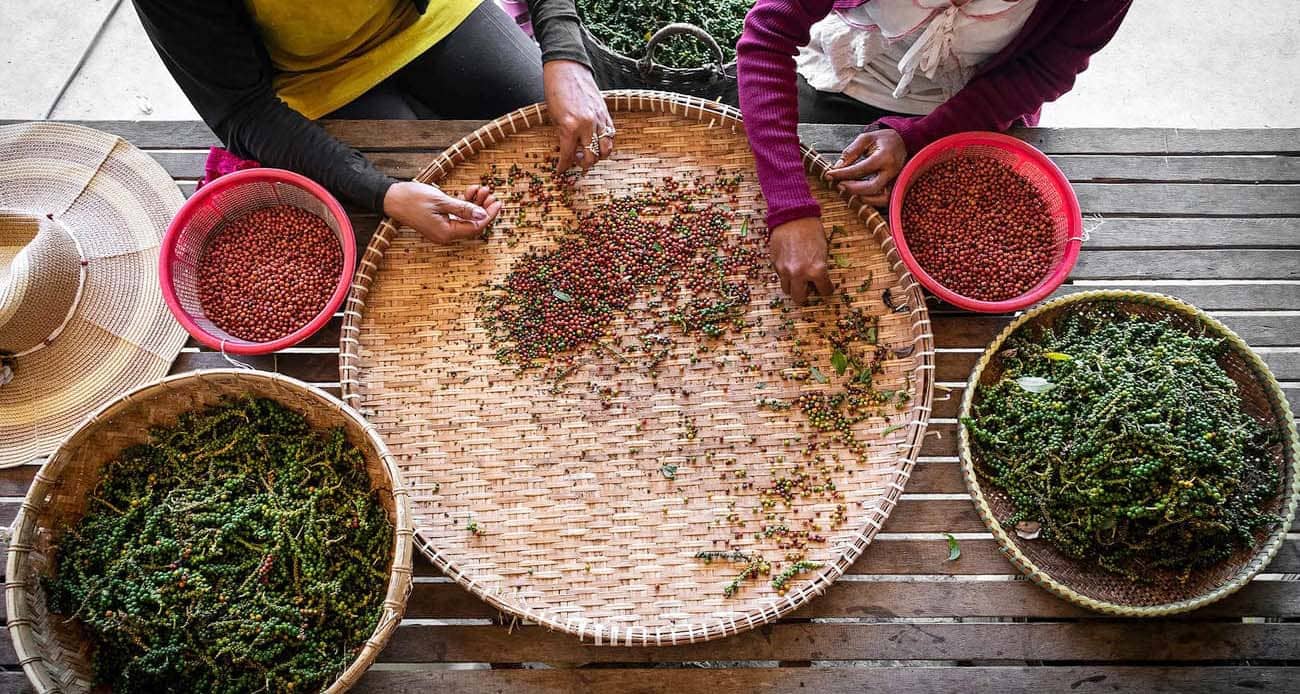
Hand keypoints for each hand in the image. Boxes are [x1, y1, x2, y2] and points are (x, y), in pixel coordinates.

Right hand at [383, 181, 502, 244]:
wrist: (391, 197)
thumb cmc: (413, 198)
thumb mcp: (442, 201)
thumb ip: (464, 209)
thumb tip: (483, 215)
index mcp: (446, 233)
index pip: (475, 227)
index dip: (489, 215)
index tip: (498, 203)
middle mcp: (445, 235)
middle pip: (472, 224)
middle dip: (483, 208)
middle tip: (491, 194)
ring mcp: (441, 229)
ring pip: (465, 218)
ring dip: (474, 204)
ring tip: (481, 189)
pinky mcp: (438, 221)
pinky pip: (456, 215)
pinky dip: (464, 204)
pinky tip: (469, 191)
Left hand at [543, 59, 614, 171]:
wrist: (567, 68)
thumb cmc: (556, 90)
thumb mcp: (554, 116)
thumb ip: (562, 135)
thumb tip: (567, 150)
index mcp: (570, 127)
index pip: (568, 156)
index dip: (563, 166)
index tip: (560, 171)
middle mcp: (587, 125)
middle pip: (591, 157)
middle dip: (583, 164)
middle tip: (576, 162)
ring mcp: (599, 119)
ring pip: (605, 149)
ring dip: (598, 156)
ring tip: (590, 154)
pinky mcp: (606, 113)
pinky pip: (611, 135)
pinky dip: (606, 143)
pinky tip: (598, 142)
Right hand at [770, 217, 833, 303]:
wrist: (793, 216)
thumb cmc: (812, 230)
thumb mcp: (823, 250)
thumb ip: (820, 267)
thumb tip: (818, 279)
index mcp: (816, 270)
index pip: (824, 291)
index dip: (827, 290)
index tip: (826, 289)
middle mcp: (799, 274)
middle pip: (799, 298)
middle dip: (805, 296)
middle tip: (808, 290)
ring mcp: (785, 270)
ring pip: (787, 289)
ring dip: (793, 286)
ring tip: (798, 279)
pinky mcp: (775, 264)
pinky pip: (780, 276)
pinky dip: (785, 275)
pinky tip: (790, 265)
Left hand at [826, 129, 907, 207]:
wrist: (903, 141)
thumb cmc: (884, 139)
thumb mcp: (866, 138)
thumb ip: (851, 151)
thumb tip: (838, 166)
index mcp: (885, 156)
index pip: (861, 169)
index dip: (843, 174)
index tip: (830, 175)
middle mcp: (892, 171)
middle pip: (871, 187)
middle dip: (852, 189)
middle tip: (839, 185)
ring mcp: (897, 181)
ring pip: (880, 198)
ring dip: (862, 198)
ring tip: (848, 191)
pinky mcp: (897, 187)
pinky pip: (885, 200)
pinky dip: (872, 201)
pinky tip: (859, 196)